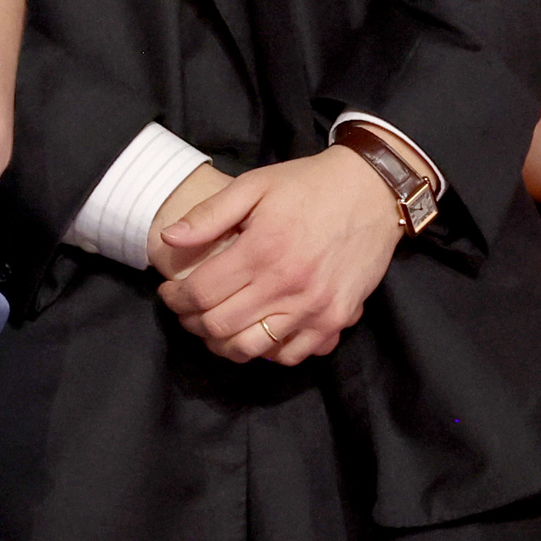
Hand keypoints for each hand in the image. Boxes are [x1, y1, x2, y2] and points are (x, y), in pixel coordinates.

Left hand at [150, 149, 399, 365]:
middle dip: (192, 323)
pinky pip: (293, 355)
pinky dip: (268, 352)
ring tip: (215, 326)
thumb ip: (209, 214)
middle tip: (186, 310)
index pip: (201, 293)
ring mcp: (314, 308)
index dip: (175, 298)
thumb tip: (170, 238)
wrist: (371, 191)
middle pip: (220, 327)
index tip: (168, 292)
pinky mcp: (336, 319)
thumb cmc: (308, 185)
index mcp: (262, 250)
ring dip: (223, 343)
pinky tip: (257, 332)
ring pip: (252, 350)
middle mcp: (287, 286)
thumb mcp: (254, 185)